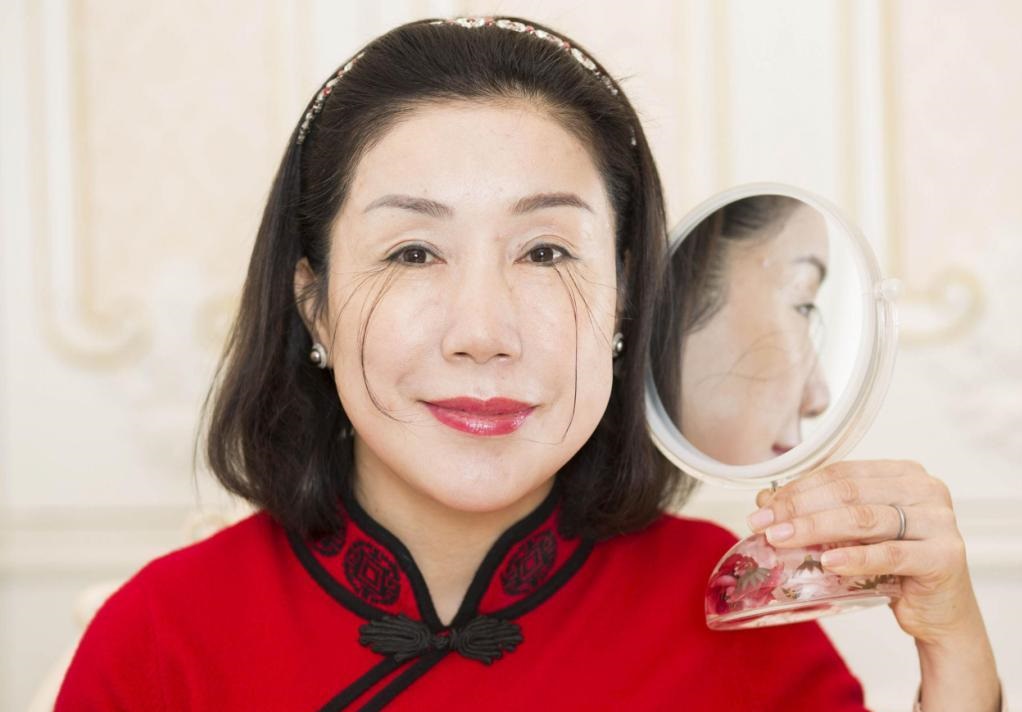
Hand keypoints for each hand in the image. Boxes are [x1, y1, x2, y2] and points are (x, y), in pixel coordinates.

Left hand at [746, 459, 972, 643]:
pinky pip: (890, 554)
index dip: (798, 488)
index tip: (764, 507)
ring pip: (864, 519)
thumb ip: (821, 512)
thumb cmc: (896, 567)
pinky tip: (828, 562)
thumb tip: (766, 499)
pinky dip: (855, 558)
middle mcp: (925, 489)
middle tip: (764, 524)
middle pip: (848, 493)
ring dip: (815, 528)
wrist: (940, 611)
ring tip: (781, 539)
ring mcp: (939, 521)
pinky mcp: (944, 556)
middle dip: (799, 508)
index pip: (841, 473)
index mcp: (902, 473)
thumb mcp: (855, 534)